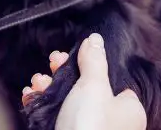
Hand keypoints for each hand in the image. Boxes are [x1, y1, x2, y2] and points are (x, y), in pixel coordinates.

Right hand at [22, 33, 146, 129]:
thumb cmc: (90, 128)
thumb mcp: (93, 86)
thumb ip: (94, 60)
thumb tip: (96, 40)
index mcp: (128, 110)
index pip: (113, 81)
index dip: (90, 66)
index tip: (71, 56)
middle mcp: (113, 122)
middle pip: (87, 90)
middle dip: (63, 75)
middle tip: (51, 65)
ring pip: (69, 103)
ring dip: (49, 88)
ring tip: (37, 82)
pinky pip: (58, 118)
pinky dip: (44, 106)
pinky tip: (32, 96)